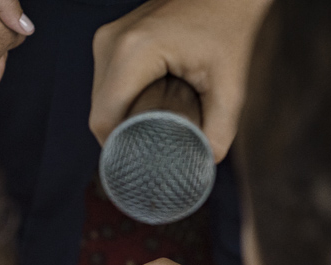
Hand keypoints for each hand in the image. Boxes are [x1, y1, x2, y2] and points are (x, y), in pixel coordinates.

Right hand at [89, 0, 273, 161]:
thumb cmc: (229, 30)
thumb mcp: (231, 85)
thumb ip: (220, 129)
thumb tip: (204, 163)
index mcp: (133, 53)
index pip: (104, 120)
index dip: (119, 151)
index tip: (144, 168)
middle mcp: (110, 42)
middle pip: (100, 112)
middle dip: (123, 138)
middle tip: (153, 155)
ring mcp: (107, 38)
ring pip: (100, 100)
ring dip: (121, 121)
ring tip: (152, 134)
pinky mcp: (112, 39)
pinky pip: (107, 84)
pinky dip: (122, 104)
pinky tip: (146, 113)